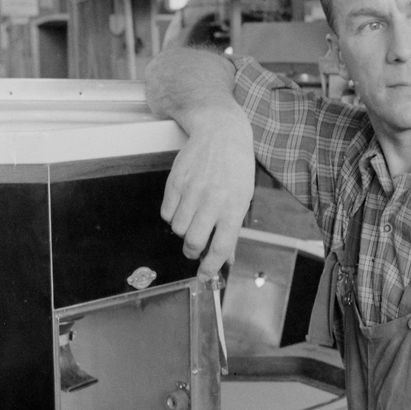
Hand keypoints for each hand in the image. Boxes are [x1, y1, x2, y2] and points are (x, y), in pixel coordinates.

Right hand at [161, 113, 255, 276]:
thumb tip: (226, 259)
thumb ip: (232, 229)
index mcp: (234, 207)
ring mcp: (192, 191)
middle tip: (195, 249)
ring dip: (184, 231)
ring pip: (178, 229)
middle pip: (194, 242)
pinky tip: (183, 206)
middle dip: (193, 252)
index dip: (211, 267)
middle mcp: (212, 201)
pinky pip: (167, 213)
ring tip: (192, 218)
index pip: (221, 247)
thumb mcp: (243, 197)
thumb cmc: (236, 167)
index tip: (205, 276)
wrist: (221, 132)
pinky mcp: (175, 182)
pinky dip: (173, 216)